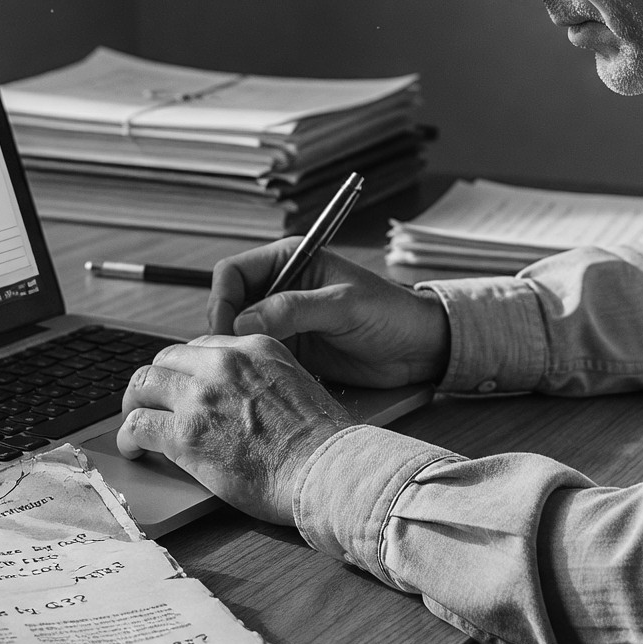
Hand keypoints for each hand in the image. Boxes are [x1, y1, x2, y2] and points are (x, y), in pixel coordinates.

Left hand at [117, 335, 351, 525]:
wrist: (324, 469)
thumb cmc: (322, 441)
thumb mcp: (298, 384)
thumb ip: (264, 380)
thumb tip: (245, 396)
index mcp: (254, 348)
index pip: (201, 347)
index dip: (186, 370)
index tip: (182, 387)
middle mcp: (223, 364)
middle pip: (166, 360)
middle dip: (156, 382)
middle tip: (151, 402)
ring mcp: (200, 396)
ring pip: (143, 385)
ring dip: (134, 404)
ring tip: (135, 422)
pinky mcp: (184, 433)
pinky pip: (137, 425)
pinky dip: (128, 437)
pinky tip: (133, 449)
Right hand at [206, 237, 449, 387]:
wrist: (419, 348)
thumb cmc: (390, 313)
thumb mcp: (344, 304)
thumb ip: (295, 308)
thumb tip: (245, 322)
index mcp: (289, 260)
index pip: (233, 273)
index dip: (223, 300)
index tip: (227, 331)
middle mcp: (279, 289)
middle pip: (229, 306)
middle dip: (223, 332)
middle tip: (230, 359)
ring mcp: (283, 322)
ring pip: (238, 337)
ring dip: (237, 354)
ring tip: (243, 374)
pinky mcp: (291, 351)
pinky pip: (258, 359)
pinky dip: (253, 370)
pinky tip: (259, 383)